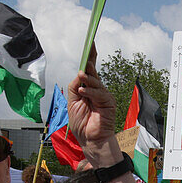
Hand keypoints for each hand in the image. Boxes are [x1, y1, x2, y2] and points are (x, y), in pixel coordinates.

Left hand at [67, 48, 117, 167]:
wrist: (89, 139)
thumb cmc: (81, 123)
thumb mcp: (72, 102)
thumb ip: (75, 86)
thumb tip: (80, 73)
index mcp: (88, 89)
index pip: (89, 70)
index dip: (90, 57)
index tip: (90, 43)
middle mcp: (97, 90)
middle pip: (93, 72)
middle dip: (90, 60)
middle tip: (88, 49)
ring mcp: (104, 96)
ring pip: (95, 82)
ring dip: (87, 78)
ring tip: (81, 76)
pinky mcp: (109, 102)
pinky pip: (99, 94)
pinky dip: (91, 92)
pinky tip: (83, 91)